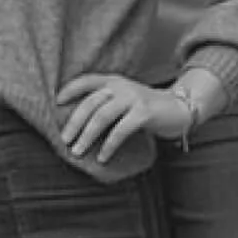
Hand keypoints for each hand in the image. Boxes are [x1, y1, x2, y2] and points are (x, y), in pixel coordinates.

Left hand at [56, 74, 190, 162]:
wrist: (180, 108)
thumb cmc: (147, 108)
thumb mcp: (125, 99)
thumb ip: (106, 103)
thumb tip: (78, 123)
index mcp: (114, 81)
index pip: (87, 80)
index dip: (70, 89)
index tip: (57, 102)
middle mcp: (121, 86)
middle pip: (90, 103)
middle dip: (74, 122)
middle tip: (64, 139)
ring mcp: (133, 98)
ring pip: (101, 116)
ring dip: (86, 135)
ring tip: (77, 151)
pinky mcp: (144, 112)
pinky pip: (120, 130)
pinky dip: (108, 145)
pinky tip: (102, 157)